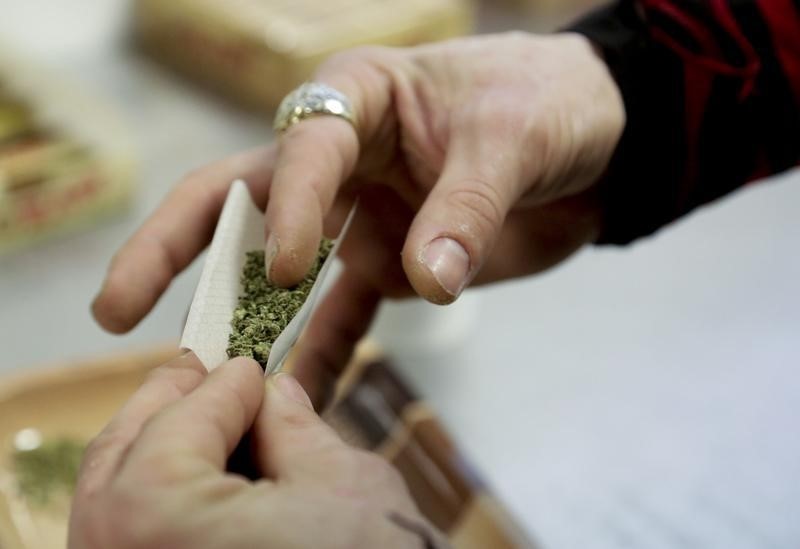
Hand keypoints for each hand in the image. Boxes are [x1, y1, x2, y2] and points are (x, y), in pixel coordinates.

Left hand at [68, 354, 430, 548]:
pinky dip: (156, 504)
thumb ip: (293, 427)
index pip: (180, 420)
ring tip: (206, 422)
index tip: (249, 365)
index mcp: (158, 515)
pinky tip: (202, 483)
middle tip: (208, 372)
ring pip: (112, 502)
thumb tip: (274, 397)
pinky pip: (127, 541)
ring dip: (155, 450)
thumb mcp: (341, 483)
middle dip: (169, 404)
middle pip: (122, 454)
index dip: (224, 382)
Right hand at [92, 32, 623, 402]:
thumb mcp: (514, 140)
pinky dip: (322, 353)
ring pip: (282, 269)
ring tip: (203, 377)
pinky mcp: (388, 260)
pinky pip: (344, 312)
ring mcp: (359, 214)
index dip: (288, 208)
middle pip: (240, 201)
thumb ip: (466, 208)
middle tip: (120, 305)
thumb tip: (424, 283)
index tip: (285, 269)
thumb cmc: (549, 104)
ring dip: (244, 321)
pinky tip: (296, 397)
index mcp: (359, 97)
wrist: (596, 139)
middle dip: (178, 249)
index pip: (302, 149)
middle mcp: (342, 157)